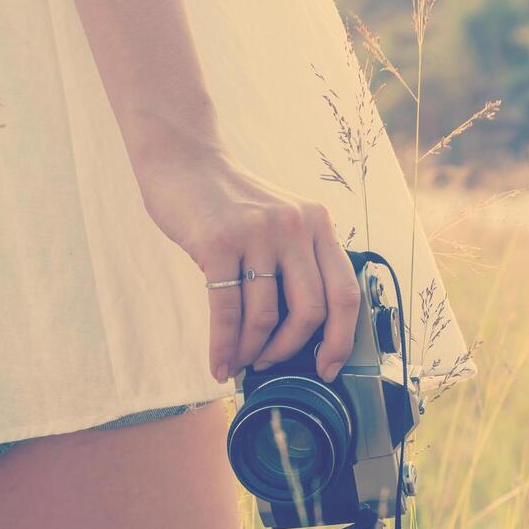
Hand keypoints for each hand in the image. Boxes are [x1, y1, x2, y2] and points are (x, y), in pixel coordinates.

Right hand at [131, 144, 360, 382]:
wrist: (183, 161)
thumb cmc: (230, 204)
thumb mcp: (280, 223)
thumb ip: (297, 263)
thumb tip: (300, 335)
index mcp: (318, 225)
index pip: (344, 293)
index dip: (341, 339)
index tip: (327, 368)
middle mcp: (295, 227)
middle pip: (310, 312)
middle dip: (289, 350)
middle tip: (270, 365)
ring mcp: (257, 233)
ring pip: (265, 316)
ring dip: (252, 351)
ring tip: (239, 363)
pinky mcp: (219, 242)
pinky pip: (227, 311)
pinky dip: (223, 346)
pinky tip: (219, 362)